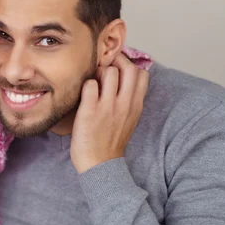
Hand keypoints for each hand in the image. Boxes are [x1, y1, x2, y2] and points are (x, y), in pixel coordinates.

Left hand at [70, 54, 148, 173]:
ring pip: (109, 71)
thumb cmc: (111, 141)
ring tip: (93, 81)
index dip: (129, 65)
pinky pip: (89, 85)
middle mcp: (125, 103)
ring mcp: (107, 107)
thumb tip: (126, 80)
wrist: (99, 164)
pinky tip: (83, 94)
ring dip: (98, 71)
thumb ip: (130, 100)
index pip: (142, 74)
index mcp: (135, 105)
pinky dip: (85, 84)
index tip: (117, 67)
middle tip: (103, 67)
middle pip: (128, 67)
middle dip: (115, 61)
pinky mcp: (89, 111)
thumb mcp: (129, 119)